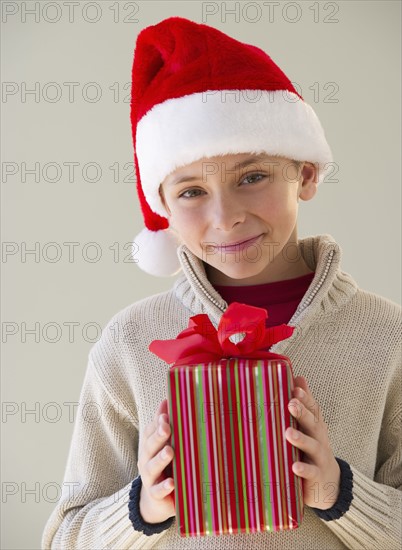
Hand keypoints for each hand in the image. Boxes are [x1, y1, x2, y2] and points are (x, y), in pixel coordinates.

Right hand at [137, 398, 175, 522]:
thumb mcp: (162, 444)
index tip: (166, 415)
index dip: (157, 423)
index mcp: (149, 446)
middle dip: (158, 436)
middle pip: (150, 446)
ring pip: (152, 467)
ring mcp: (150, 478)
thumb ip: (163, 424)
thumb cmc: (163, 465)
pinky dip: (164, 487)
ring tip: (169, 452)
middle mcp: (147, 460)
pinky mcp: (156, 495)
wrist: (155, 500)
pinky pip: (158, 491)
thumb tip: (166, 400)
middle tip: (167, 428)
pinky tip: (171, 483)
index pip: (150, 432)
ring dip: (160, 459)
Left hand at [285, 376, 340, 509]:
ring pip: (312, 447)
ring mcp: (319, 458)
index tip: (295, 387)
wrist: (330, 484)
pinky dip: (303, 470)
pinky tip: (294, 467)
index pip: (312, 409)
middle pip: (312, 424)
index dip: (305, 398)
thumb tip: (298, 376)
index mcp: (315, 425)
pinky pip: (310, 473)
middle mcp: (319, 439)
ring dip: (301, 439)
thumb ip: (305, 403)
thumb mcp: (310, 426)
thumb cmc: (313, 448)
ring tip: (288, 433)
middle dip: (302, 413)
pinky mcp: (316, 477)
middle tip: (291, 403)